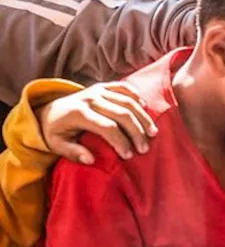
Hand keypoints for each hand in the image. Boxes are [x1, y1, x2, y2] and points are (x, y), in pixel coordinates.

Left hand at [38, 83, 155, 164]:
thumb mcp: (57, 145)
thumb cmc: (56, 131)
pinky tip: (145, 109)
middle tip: (144, 148)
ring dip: (143, 118)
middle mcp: (90, 98)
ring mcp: (97, 90)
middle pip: (122, 114)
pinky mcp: (102, 86)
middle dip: (137, 132)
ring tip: (153, 133)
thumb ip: (73, 153)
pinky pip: (124, 87)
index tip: (128, 156)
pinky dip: (137, 97)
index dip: (121, 142)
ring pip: (128, 101)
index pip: (107, 127)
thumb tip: (91, 160)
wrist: (49, 110)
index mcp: (78, 113)